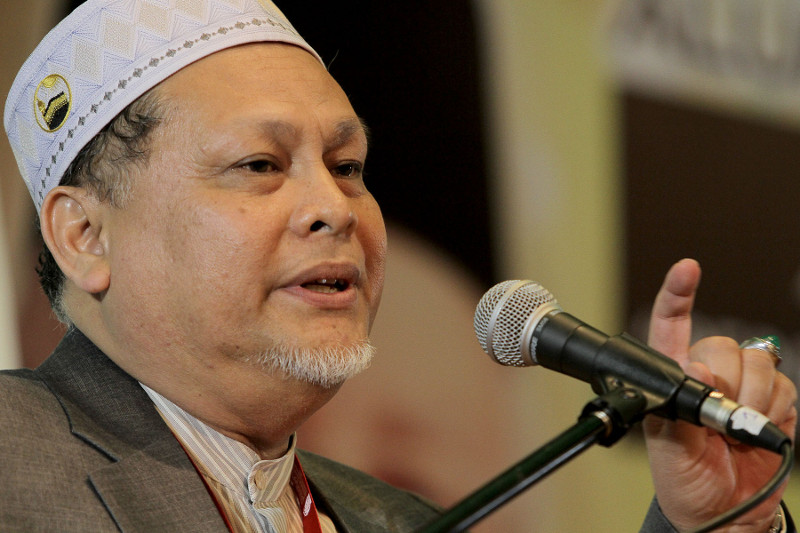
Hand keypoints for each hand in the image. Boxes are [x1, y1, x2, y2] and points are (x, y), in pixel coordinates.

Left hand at [643, 259, 796, 531]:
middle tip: (717, 418)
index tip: (687, 268)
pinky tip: (759, 429)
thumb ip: (682, 405)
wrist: (722, 511)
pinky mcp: (773, 401)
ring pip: (759, 362)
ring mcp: (742, 386)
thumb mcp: (668, 445)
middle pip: (725, 345)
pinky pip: (785, 385)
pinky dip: (777, 411)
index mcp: (671, 377)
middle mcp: (707, 373)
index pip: (670, 326)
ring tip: (734, 429)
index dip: (677, 293)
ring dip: (753, 400)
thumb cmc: (682, 477)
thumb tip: (700, 371)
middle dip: (726, 383)